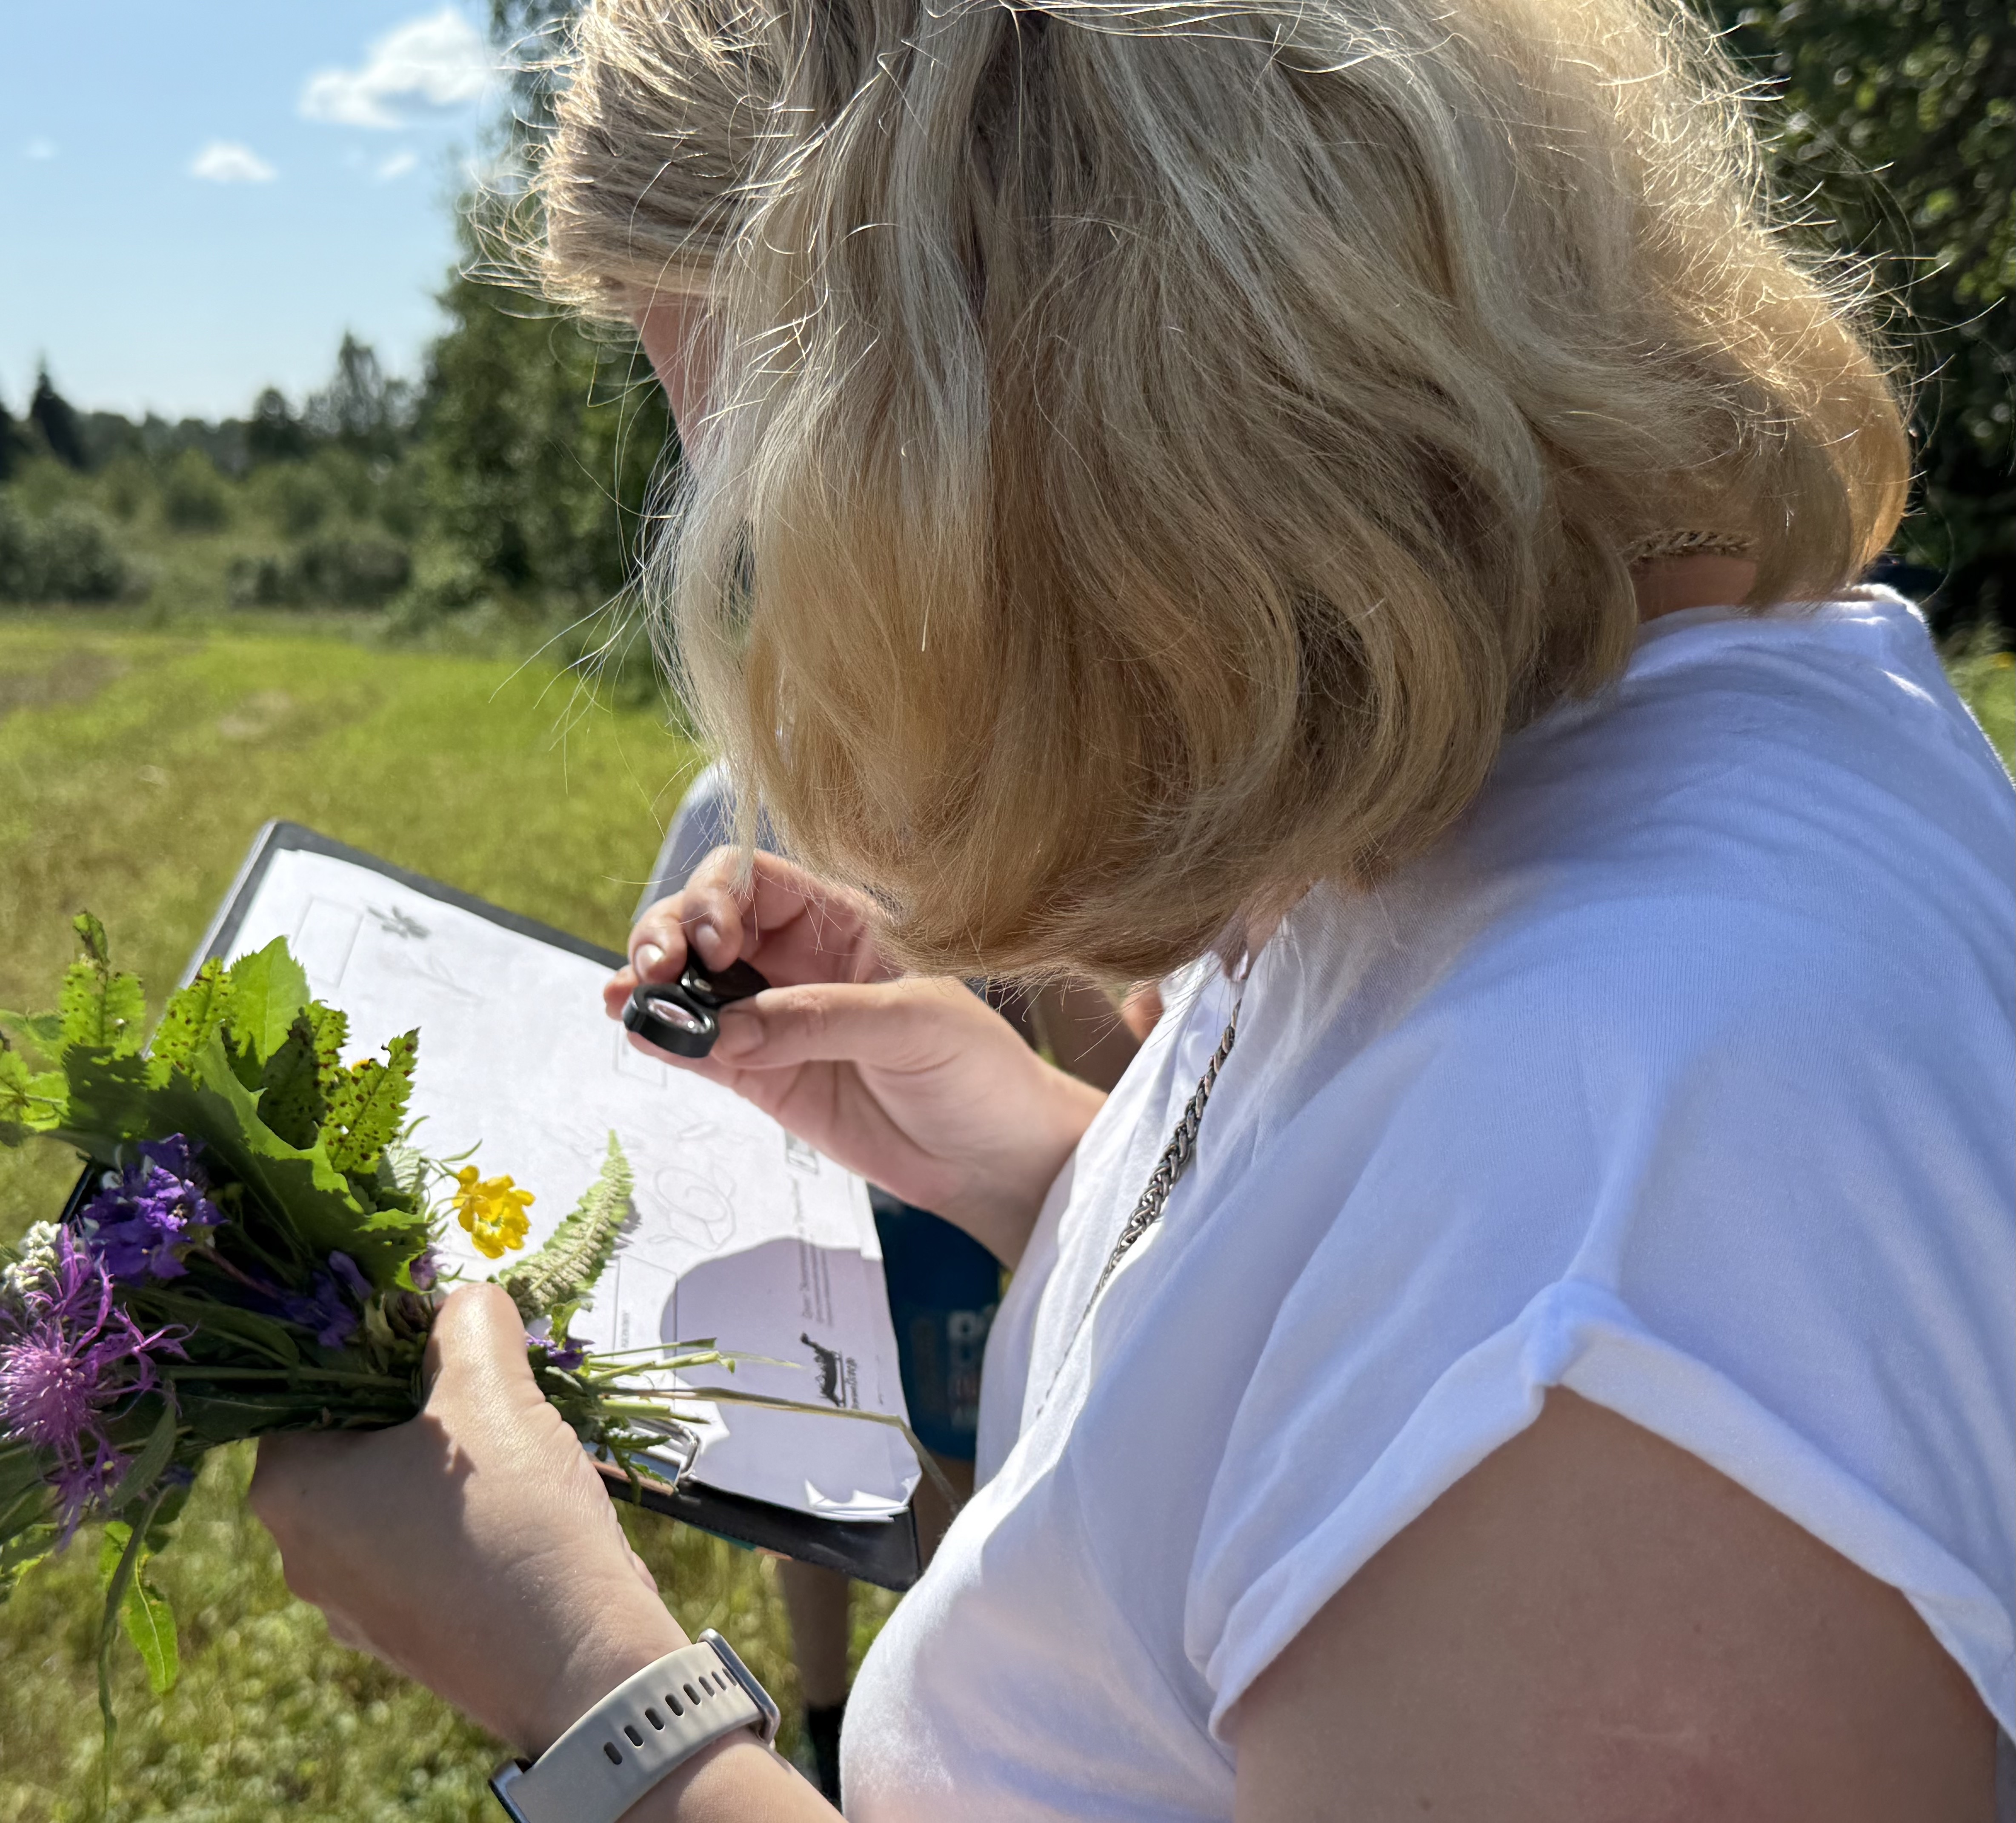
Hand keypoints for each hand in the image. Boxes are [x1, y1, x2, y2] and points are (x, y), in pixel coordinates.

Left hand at [250, 1284, 683, 1755]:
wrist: (579, 1665)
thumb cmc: (513, 1520)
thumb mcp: (493, 1389)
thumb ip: (470, 1322)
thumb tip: (466, 1299)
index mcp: (291, 1490)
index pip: (309, 1380)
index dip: (375, 1338)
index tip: (438, 1322)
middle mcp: (302, 1553)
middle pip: (356, 1436)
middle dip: (423, 1397)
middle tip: (490, 1373)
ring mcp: (354, 1603)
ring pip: (395, 1492)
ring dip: (452, 1457)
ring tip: (518, 1436)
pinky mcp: (409, 1632)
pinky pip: (423, 1546)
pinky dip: (465, 1515)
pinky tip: (522, 1499)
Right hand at [604, 850, 1103, 1264]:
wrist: (995, 1159)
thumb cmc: (978, 1072)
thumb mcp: (914, 1025)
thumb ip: (819, 1019)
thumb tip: (727, 1028)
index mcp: (842, 922)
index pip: (754, 880)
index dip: (718, 897)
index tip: (716, 944)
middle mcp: (799, 961)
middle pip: (707, 923)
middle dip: (669, 935)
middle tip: (653, 971)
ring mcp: (776, 1020)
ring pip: (693, 986)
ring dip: (652, 986)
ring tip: (624, 1001)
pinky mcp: (766, 1077)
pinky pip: (701, 1049)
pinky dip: (666, 1040)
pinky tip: (638, 1034)